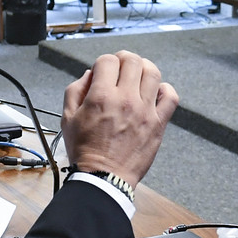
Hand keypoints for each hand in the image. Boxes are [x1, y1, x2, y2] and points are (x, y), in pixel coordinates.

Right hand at [62, 51, 178, 185]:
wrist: (103, 178)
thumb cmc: (85, 151)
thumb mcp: (67, 118)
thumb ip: (75, 91)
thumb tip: (90, 75)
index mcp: (101, 97)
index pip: (107, 60)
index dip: (103, 62)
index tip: (102, 71)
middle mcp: (125, 100)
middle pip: (132, 61)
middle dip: (124, 59)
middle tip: (120, 67)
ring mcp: (145, 111)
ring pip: (153, 72)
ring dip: (144, 68)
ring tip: (138, 75)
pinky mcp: (158, 123)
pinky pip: (170, 97)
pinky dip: (165, 89)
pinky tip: (154, 93)